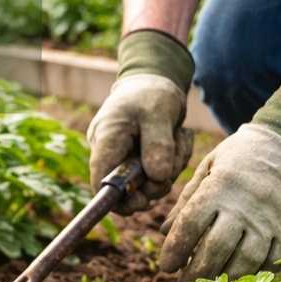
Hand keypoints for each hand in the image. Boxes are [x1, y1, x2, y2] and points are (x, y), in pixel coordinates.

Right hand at [87, 74, 192, 212]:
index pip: (101, 182)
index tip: (144, 200)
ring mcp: (125, 158)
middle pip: (128, 189)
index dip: (117, 199)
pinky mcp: (140, 160)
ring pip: (149, 183)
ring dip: (171, 167)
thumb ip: (158, 144)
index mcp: (106, 140)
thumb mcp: (159, 113)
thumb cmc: (152, 93)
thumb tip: (157, 177)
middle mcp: (111, 153)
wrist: (156, 81)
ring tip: (179, 137)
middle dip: (156, 181)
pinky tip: (179, 138)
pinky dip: (174, 162)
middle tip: (174, 160)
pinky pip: (159, 174)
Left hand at [159, 124, 280, 280]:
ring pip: (245, 261)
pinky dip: (255, 275)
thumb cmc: (240, 156)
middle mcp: (245, 205)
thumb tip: (164, 232)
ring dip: (224, 279)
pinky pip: (272, 261)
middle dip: (196, 273)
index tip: (166, 266)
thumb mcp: (209, 165)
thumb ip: (187, 198)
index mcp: (220, 186)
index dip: (175, 249)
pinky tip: (240, 281)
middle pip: (216, 249)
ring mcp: (270, 219)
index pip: (191, 224)